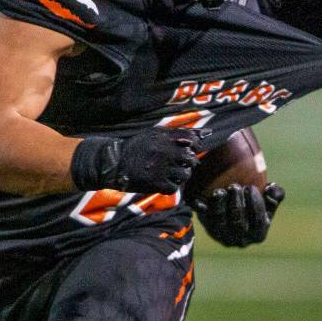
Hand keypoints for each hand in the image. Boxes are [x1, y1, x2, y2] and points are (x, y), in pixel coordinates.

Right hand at [71, 128, 201, 192]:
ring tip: (172, 173)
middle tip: (180, 164)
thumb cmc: (138, 146)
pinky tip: (164, 181)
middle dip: (189, 162)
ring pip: (185, 175)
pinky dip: (171, 186)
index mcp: (164, 137)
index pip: (192, 141)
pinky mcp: (155, 183)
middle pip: (191, 159)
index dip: (193, 147)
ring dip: (181, 175)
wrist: (114, 162)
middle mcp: (164, 152)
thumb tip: (207, 133)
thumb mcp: (156, 134)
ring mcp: (160, 168)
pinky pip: (174, 187)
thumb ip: (180, 133)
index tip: (187, 150)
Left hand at [192, 182, 284, 247]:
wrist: (233, 206)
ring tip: (221, 191)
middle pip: (238, 224)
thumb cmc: (255, 202)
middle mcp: (241, 240)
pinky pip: (205, 220)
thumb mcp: (268, 199)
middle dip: (237, 205)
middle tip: (234, 186)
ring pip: (220, 224)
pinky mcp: (209, 229)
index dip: (255, 205)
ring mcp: (223, 237)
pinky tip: (202, 199)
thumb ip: (275, 194)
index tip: (251, 187)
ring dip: (220, 207)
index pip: (258, 222)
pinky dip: (203, 210)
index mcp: (258, 235)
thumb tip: (271, 189)